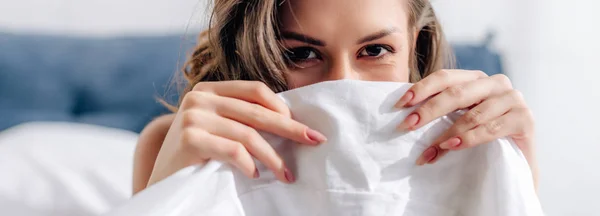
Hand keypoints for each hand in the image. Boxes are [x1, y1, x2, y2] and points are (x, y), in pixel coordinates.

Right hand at [147, 81, 326, 186]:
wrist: (161, 183)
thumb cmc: (195, 158)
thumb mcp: (218, 130)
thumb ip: (242, 119)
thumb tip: (290, 124)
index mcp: (209, 89)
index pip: (255, 90)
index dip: (282, 108)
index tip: (303, 127)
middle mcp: (199, 97)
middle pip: (257, 112)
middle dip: (290, 129)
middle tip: (314, 141)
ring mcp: (193, 116)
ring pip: (248, 134)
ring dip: (273, 157)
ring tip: (286, 174)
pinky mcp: (189, 138)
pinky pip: (232, 150)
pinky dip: (248, 164)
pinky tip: (255, 174)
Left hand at [395, 70, 534, 165]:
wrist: (516, 165)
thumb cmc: (481, 139)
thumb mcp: (457, 120)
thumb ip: (438, 111)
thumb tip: (402, 113)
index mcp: (476, 79)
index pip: (445, 77)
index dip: (421, 89)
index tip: (399, 105)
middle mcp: (496, 83)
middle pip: (456, 93)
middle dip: (428, 110)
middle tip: (406, 126)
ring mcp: (513, 99)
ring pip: (472, 114)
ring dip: (445, 133)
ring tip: (427, 149)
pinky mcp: (525, 119)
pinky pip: (491, 128)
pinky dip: (468, 139)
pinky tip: (450, 147)